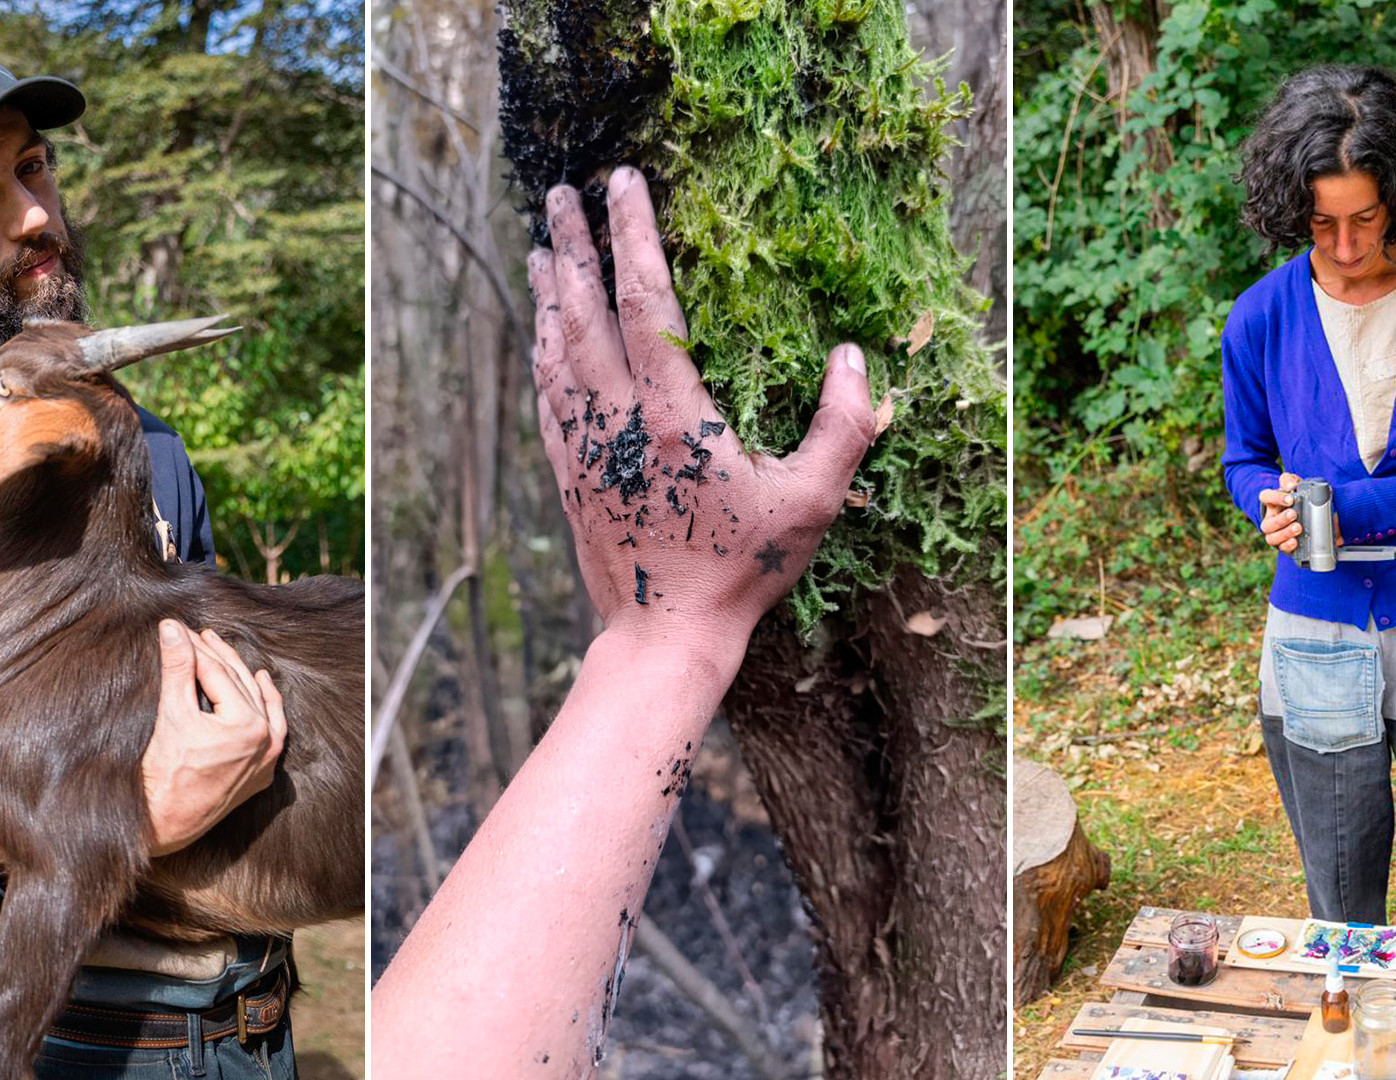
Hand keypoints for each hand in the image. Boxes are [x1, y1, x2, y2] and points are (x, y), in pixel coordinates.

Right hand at [142, 620, 285, 856]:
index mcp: (247, 725)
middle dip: (216, 656)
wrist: (161, 823)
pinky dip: (265, 706)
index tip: (180, 629)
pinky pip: (269, 730)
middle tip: (198, 634)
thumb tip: (172, 627)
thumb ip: (177, 667)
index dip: (195, 647)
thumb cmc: (162, 772)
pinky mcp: (261, 773)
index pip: (217, 673)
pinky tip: (258, 686)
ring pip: (258, 704)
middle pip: (239, 685)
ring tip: (226, 651)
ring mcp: (266, 759)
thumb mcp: (170, 713)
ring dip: (242, 676)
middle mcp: (265, 741)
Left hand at [527, 167, 876, 651]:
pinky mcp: (569, 475)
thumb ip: (843, 425)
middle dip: (574, 246)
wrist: (665, 637)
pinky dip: (542, 356)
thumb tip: (855, 357)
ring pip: (556, 352)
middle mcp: (618, 420)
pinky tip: (540, 335)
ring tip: (542, 248)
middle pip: (583, 314)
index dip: (633, 235)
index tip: (622, 182)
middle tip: (558, 193)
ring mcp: (586, 448)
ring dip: (548, 295)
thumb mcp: (811, 501)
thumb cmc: (742, 571)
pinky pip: (548, 399)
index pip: (645, 302)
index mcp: (673, 414)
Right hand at [1258, 473, 1301, 551]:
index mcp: (1271, 502)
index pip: (1265, 497)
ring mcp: (1275, 533)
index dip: (1275, 498)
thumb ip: (1290, 480)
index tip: (1290, 499)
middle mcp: (1270, 519)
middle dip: (1280, 519)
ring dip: (1284, 533)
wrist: (1307, 514)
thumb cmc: (1297, 498)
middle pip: (1268, 522)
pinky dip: (1287, 546)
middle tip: (1294, 514)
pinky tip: (1295, 542)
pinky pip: (1281, 548)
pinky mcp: (1283, 544)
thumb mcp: (1294, 485)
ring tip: (1298, 528)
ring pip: (1271, 537)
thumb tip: (1290, 485)